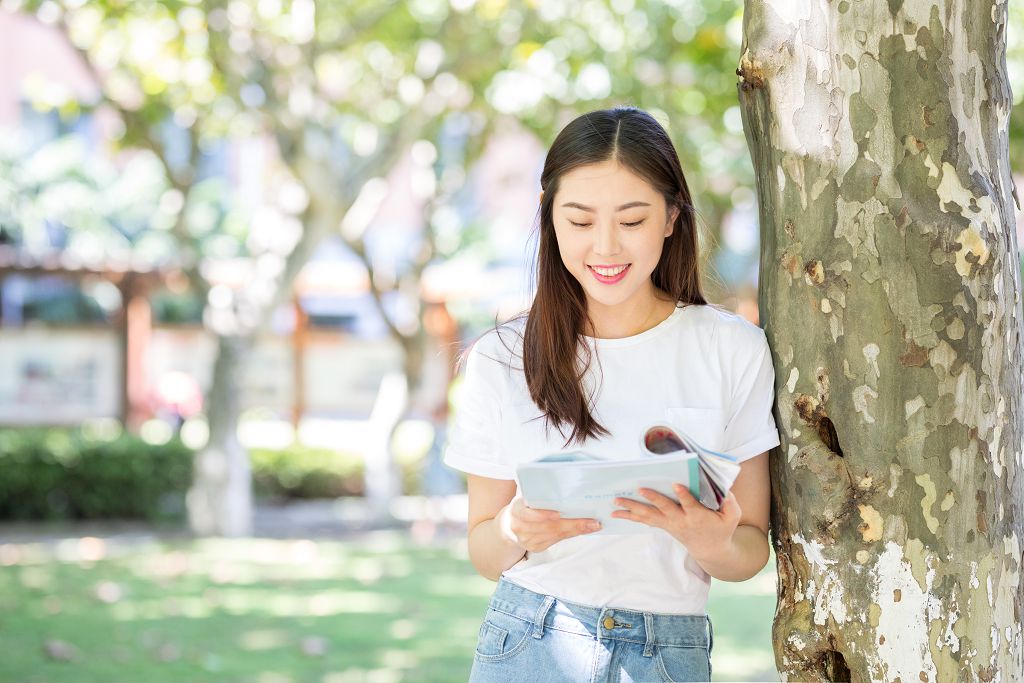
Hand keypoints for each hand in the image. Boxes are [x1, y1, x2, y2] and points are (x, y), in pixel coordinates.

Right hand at [497, 493, 601, 552]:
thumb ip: (535, 487)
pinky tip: (584, 529)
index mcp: (515, 510)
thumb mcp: (523, 494)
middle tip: (592, 521)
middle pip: (549, 527)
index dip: (542, 515)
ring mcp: (528, 540)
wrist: (508, 526)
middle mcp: (520, 527)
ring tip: (593, 525)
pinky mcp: (536, 547)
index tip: (558, 514)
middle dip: (572, 524)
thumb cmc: (522, 506)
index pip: (528, 514)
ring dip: (576, 530)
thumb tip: (554, 471)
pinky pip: (557, 541)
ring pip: (556, 535)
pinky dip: (571, 534)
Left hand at [611, 485, 740, 559]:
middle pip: (664, 509)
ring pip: (649, 516)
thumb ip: (729, 501)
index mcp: (698, 517)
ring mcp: (670, 524)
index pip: (690, 505)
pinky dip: (630, 516)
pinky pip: (644, 520)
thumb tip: (722, 486)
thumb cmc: (722, 528)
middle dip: (652, 498)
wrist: (710, 550)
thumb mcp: (732, 516)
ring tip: (615, 502)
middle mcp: (680, 521)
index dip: (684, 495)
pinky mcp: (663, 525)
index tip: (677, 485)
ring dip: (632, 509)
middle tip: (639, 489)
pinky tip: (616, 513)